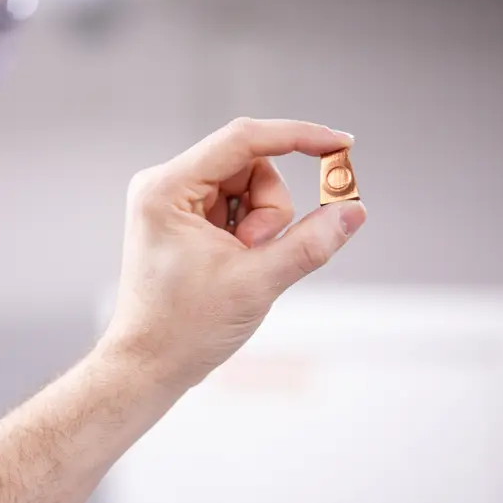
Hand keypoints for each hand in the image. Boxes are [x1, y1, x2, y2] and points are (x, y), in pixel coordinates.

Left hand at [104, 118, 366, 389]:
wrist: (148, 366)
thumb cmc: (185, 329)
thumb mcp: (258, 283)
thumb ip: (310, 243)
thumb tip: (354, 211)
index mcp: (166, 188)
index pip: (243, 139)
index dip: (297, 136)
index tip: (341, 145)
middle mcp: (163, 185)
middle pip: (249, 165)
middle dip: (269, 209)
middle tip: (255, 252)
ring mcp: (172, 201)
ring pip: (246, 186)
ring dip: (260, 224)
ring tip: (240, 264)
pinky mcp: (182, 219)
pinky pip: (234, 206)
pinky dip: (248, 232)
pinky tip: (234, 262)